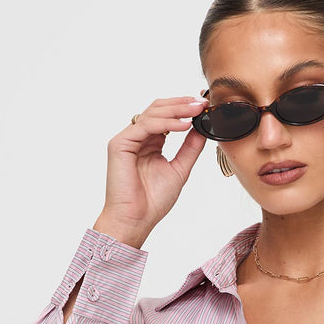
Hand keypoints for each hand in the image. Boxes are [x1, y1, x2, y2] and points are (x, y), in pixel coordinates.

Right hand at [94, 95, 210, 246]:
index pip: (166, 117)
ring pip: (152, 113)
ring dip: (176, 110)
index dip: (183, 109)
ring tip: (196, 111)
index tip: (204, 107)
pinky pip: (145, 126)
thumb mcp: (179, 169)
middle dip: (181, 104)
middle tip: (201, 104)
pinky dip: (166, 124)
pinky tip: (183, 125)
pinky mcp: (120, 143)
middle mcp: (138, 138)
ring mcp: (128, 139)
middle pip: (158, 110)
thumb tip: (202, 128)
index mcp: (150, 143)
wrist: (136, 220)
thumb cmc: (152, 201)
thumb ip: (189, 148)